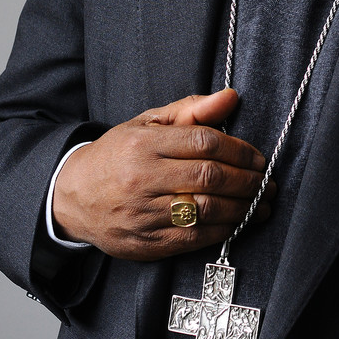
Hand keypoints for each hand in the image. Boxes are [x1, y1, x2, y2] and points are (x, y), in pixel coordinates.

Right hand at [52, 90, 273, 259]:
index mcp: (144, 144)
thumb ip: (191, 110)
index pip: (205, 142)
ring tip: (261, 204)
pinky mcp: (145, 242)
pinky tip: (237, 222)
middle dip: (247, 181)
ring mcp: (142, 213)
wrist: (71, 196)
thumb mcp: (147, 124)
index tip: (258, 158)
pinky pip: (192, 237)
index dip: (239, 150)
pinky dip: (221, 230)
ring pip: (205, 210)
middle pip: (209, 177)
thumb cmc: (117, 155)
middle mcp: (142, 178)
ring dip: (242, 208)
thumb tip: (231, 96)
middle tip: (266, 182)